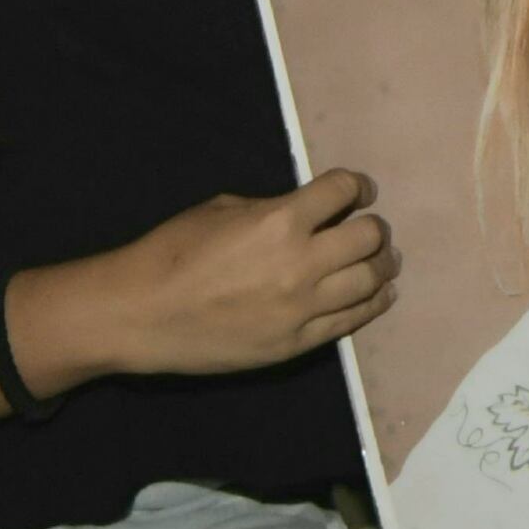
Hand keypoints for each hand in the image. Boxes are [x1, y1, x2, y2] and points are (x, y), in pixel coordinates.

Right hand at [69, 170, 395, 378]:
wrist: (143, 314)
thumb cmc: (174, 251)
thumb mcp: (223, 209)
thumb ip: (271, 209)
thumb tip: (303, 213)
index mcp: (281, 219)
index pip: (342, 190)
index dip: (357, 185)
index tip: (360, 190)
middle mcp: (301, 262)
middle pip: (367, 237)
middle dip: (374, 226)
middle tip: (370, 226)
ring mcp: (302, 308)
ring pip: (369, 282)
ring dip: (382, 265)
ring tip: (384, 259)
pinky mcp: (296, 343)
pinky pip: (350, 322)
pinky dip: (373, 304)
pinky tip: (381, 295)